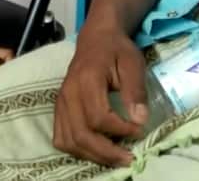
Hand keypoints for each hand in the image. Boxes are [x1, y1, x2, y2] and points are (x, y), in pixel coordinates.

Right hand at [52, 25, 146, 166]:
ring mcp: (61, 102)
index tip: (139, 130)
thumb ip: (135, 90)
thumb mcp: (133, 63)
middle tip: (129, 158)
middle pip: (82, 134)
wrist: (97, 39)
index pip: (99, 117)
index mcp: (87, 79)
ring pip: (70, 141)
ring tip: (115, 158)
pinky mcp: (59, 109)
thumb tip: (140, 119)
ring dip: (93, 155)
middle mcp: (69, 93)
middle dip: (107, 152)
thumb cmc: (117, 50)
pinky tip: (95, 150)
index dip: (120, 130)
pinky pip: (61, 138)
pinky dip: (77, 150)